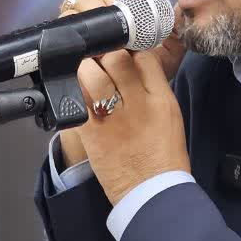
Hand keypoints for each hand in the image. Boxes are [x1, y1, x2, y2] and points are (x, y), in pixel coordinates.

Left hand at [75, 48, 189, 204]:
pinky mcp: (92, 133)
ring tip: (83, 70)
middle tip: (97, 55)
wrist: (154, 193)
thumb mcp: (169, 115)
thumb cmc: (164, 157)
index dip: (128, 46)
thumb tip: (134, 65)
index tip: (119, 48)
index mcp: (161, 98)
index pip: (143, 56)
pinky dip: (71, 91)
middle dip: (103, 52)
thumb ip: (153, 88)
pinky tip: (72, 90)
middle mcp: (138, 103)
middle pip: (116, 58)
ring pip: (92, 75)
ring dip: (84, 67)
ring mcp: (114, 118)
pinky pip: (76, 101)